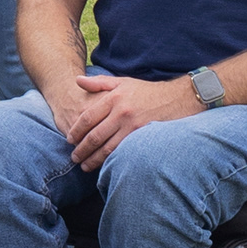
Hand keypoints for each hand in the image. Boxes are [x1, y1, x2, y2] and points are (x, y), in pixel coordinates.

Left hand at [65, 68, 196, 171]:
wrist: (177, 97)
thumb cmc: (147, 91)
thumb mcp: (122, 82)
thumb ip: (98, 83)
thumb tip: (77, 81)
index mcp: (114, 98)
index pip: (88, 117)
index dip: (76, 130)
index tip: (69, 139)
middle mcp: (121, 112)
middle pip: (95, 135)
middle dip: (82, 149)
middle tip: (74, 158)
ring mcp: (133, 126)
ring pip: (107, 147)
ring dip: (93, 159)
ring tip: (84, 166)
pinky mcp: (143, 136)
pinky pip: (122, 151)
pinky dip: (111, 160)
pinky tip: (104, 166)